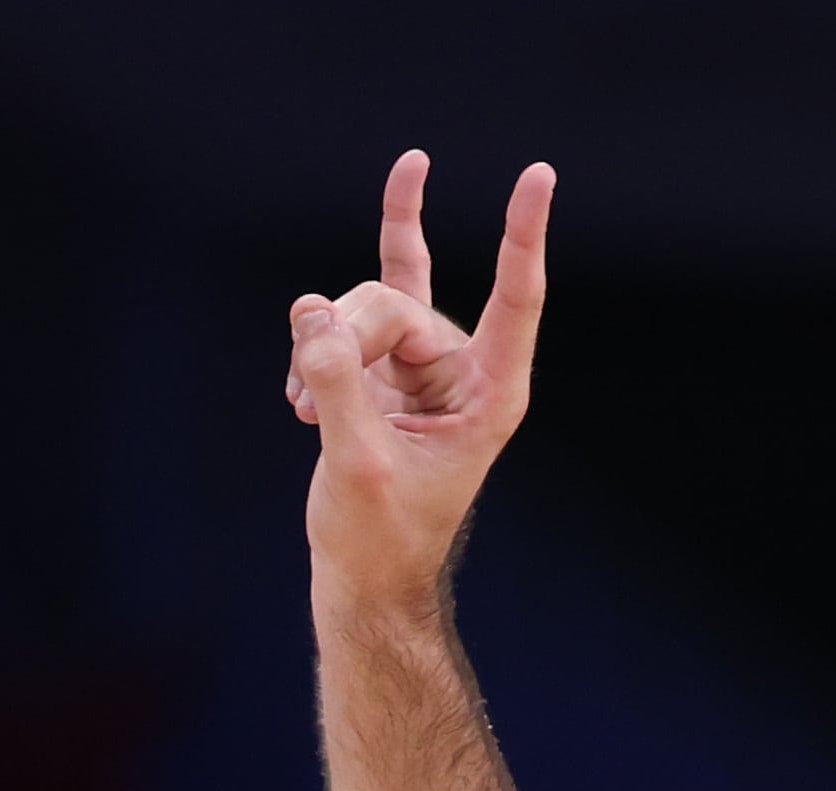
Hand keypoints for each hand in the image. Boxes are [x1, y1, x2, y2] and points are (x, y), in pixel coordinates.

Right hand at [285, 149, 553, 608]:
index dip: (521, 233)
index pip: (515, 298)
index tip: (538, 174)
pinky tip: (296, 400)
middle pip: (394, 301)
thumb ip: (335, 383)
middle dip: (343, 333)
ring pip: (360, 305)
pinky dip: (309, 349)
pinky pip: (344, 312)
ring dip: (317, 346)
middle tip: (311, 391)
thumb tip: (310, 310)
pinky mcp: (380, 365)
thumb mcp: (356, 461)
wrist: (363, 572)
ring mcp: (420, 363)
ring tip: (302, 405)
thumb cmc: (381, 534)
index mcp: (491, 395)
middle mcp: (461, 369)